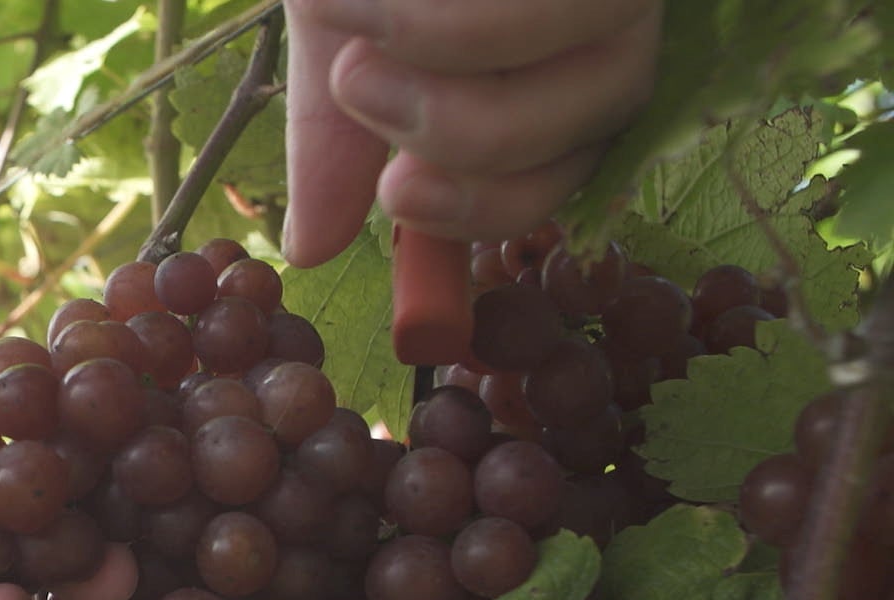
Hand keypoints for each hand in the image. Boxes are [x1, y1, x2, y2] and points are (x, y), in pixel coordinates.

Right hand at [281, 0, 662, 266]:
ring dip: (447, 31)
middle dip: (461, 124)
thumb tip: (310, 249)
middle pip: (591, 114)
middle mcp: (614, 27)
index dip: (485, 209)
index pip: (552, 185)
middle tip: (354, 83)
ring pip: (590, 25)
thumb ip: (332, 140)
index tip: (396, 196)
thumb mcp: (334, 35)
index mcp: (549, 89)